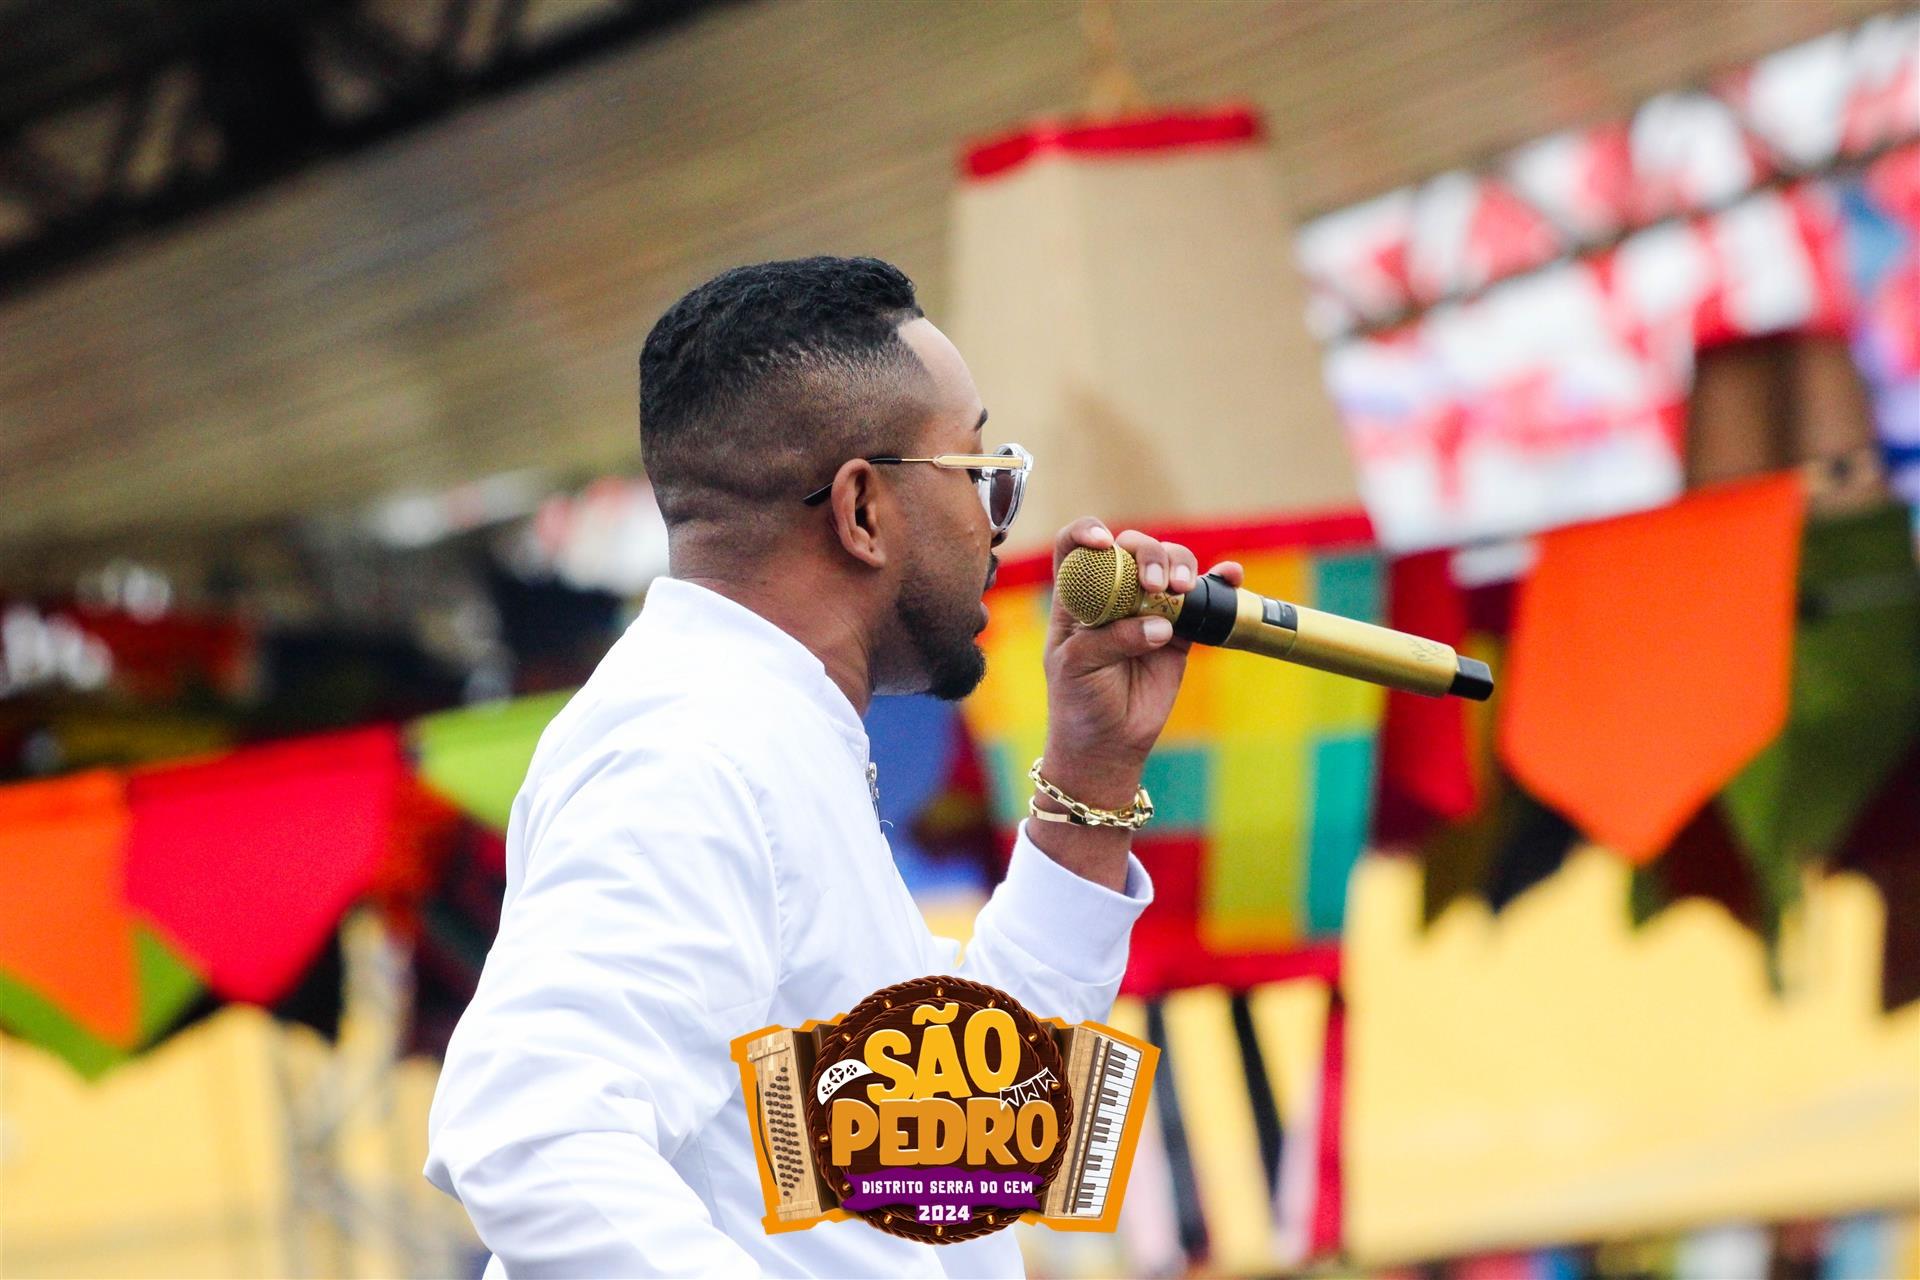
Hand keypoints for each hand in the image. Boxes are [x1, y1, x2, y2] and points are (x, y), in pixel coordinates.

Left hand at [1037, 518, 1244, 811]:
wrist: (1109, 742)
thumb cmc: (1079, 700)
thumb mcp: (1078, 666)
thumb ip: (1112, 638)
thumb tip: (1160, 624)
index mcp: (1076, 595)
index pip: (1073, 546)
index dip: (1086, 532)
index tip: (1104, 543)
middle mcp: (1113, 594)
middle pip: (1132, 548)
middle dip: (1147, 553)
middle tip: (1156, 584)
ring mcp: (1148, 608)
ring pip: (1169, 565)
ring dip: (1181, 565)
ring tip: (1183, 589)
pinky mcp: (1179, 628)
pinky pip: (1202, 598)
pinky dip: (1219, 581)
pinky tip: (1229, 576)